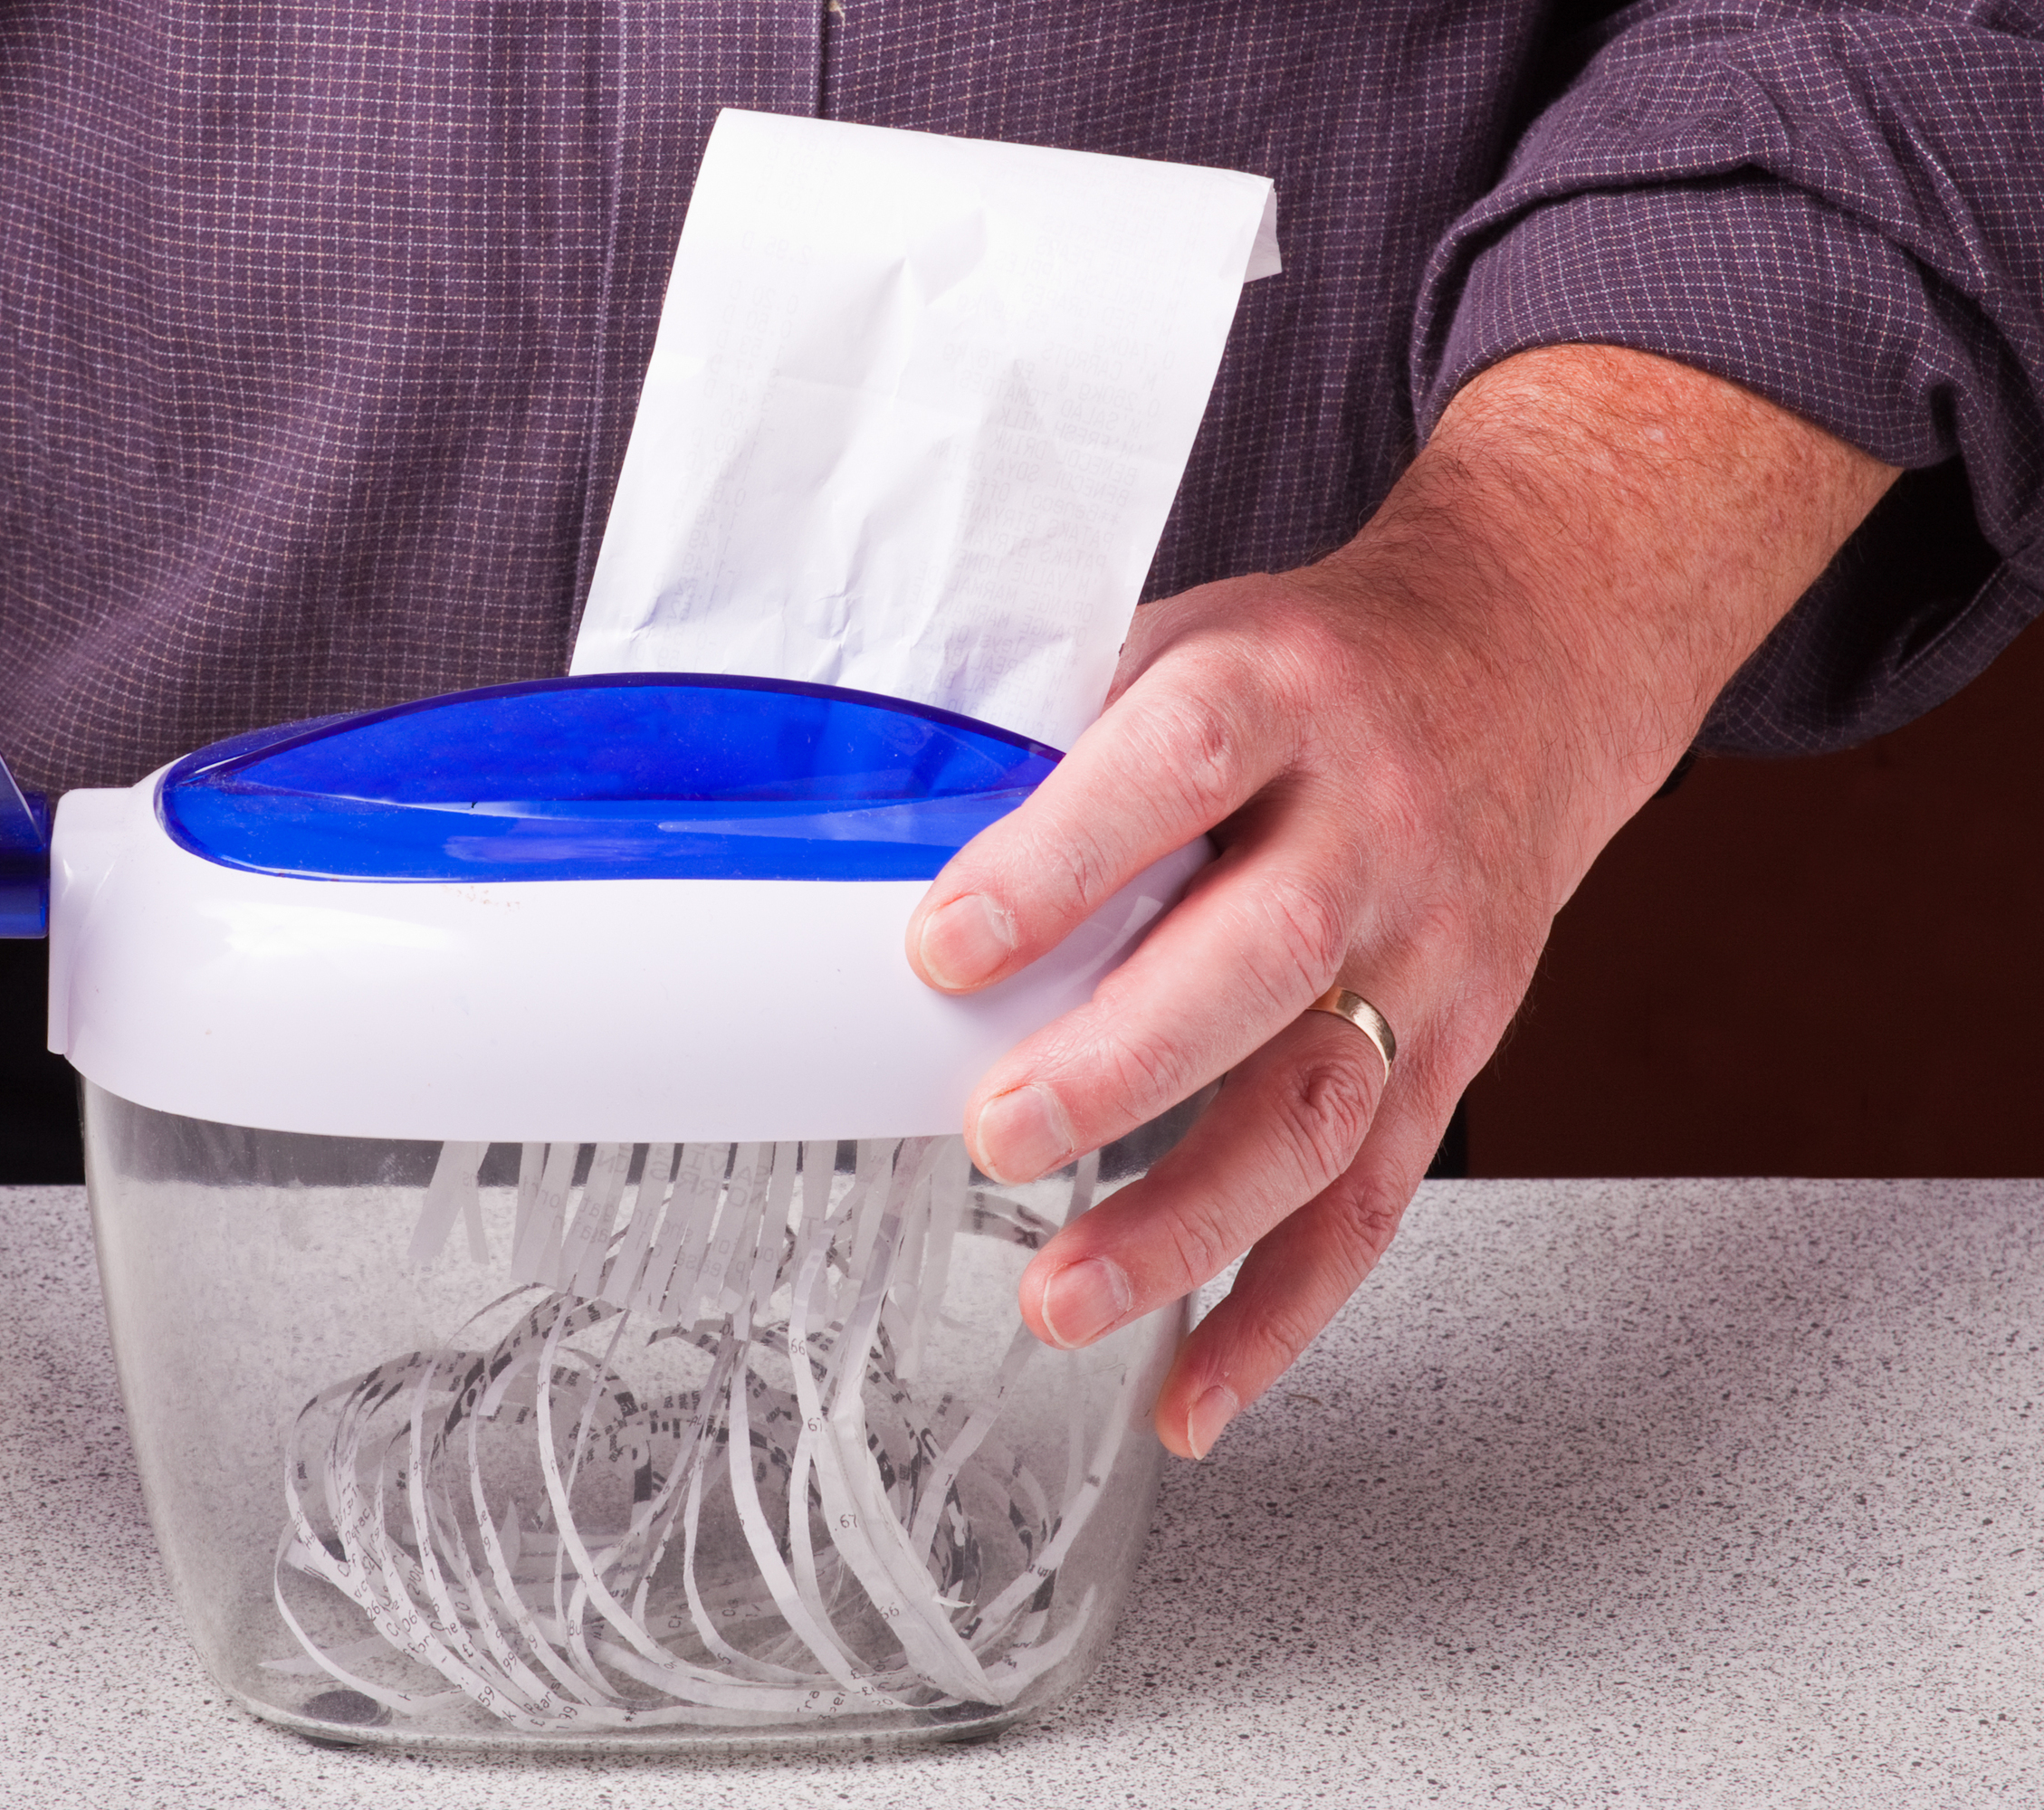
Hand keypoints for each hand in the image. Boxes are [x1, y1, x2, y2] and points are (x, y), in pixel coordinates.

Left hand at [905, 345, 1897, 1456]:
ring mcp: (1429, 951)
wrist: (1522, 670)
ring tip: (1062, 1297)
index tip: (943, 949)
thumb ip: (1064, 740)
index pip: (1177, 766)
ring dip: (1188, 1223)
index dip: (1059, 863)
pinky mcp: (1457, 1051)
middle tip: (994, 1131)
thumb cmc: (1318, 668)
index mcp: (1280, 694)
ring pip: (1321, 1107)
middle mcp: (1370, 827)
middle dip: (1122, 1065)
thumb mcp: (1189, 640)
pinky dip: (1278, 1312)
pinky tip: (1191, 1389)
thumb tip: (879, 851)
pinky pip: (1372, 1202)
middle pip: (1264, 958)